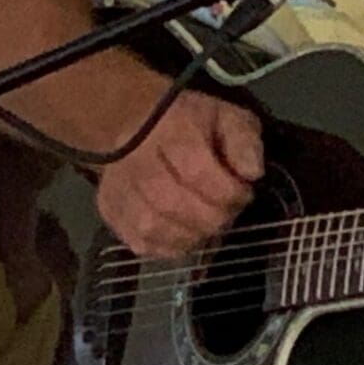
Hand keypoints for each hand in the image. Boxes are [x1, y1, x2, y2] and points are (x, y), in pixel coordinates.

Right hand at [94, 90, 262, 257]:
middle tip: (228, 213)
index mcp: (171, 132)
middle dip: (212, 218)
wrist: (139, 123)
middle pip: (172, 204)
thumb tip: (252, 172)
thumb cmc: (192, 124)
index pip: (196, 172)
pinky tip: (186, 233)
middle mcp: (137, 161)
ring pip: (153, 228)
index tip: (244, 194)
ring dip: (192, 236)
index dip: (228, 193)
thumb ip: (244, 141)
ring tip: (209, 225)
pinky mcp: (111, 211)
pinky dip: (170, 247)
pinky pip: (141, 243)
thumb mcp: (228, 118)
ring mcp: (119, 188)